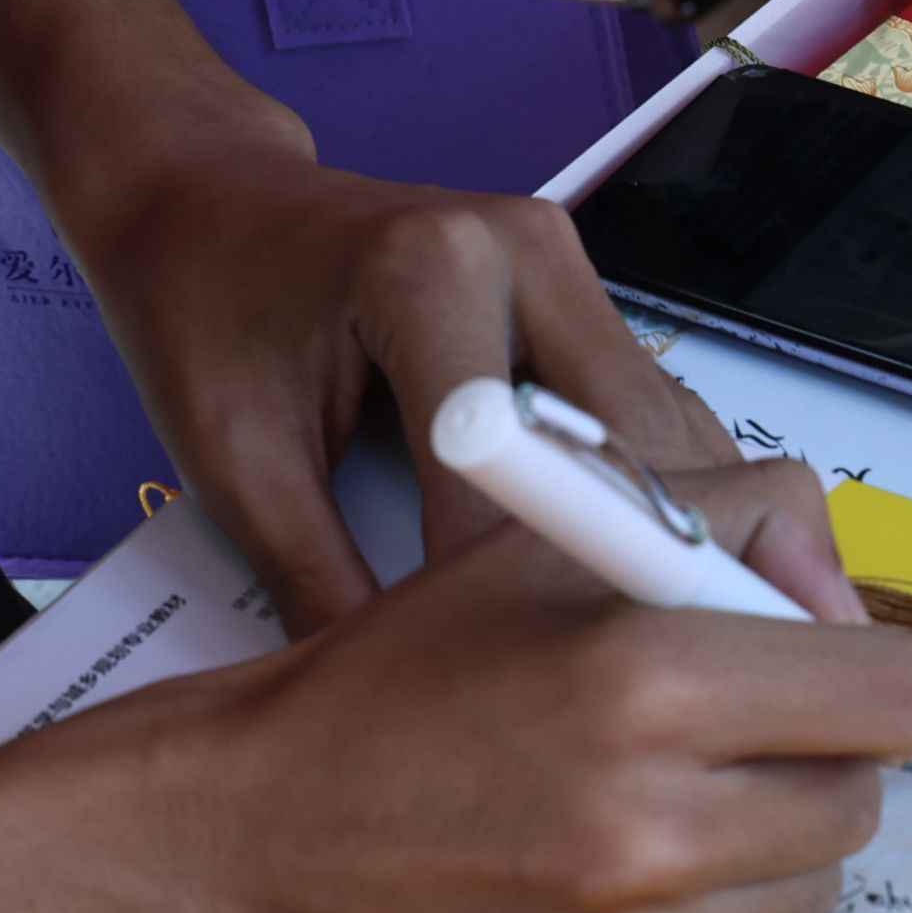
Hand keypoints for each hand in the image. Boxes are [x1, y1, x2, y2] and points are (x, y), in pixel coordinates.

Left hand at [54, 125, 829, 633]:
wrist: (208, 203)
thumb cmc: (206, 309)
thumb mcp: (232, 458)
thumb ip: (318, 577)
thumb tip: (394, 709)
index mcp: (428, 272)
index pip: (519, 461)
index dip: (535, 588)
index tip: (559, 690)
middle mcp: (523, 252)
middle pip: (640, 444)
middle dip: (661, 574)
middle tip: (673, 694)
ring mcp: (569, 267)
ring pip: (675, 433)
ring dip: (690, 542)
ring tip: (705, 661)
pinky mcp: (584, 300)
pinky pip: (655, 418)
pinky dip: (672, 505)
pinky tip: (679, 596)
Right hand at [59, 464, 911, 912]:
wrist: (257, 845)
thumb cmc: (403, 685)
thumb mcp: (562, 540)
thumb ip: (741, 520)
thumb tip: (847, 597)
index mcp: (649, 681)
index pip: (902, 696)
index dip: (868, 670)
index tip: (822, 666)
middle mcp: (654, 827)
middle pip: (865, 794)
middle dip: (811, 752)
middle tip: (718, 729)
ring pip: (818, 883)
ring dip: (765, 839)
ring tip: (652, 799)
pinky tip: (606, 879)